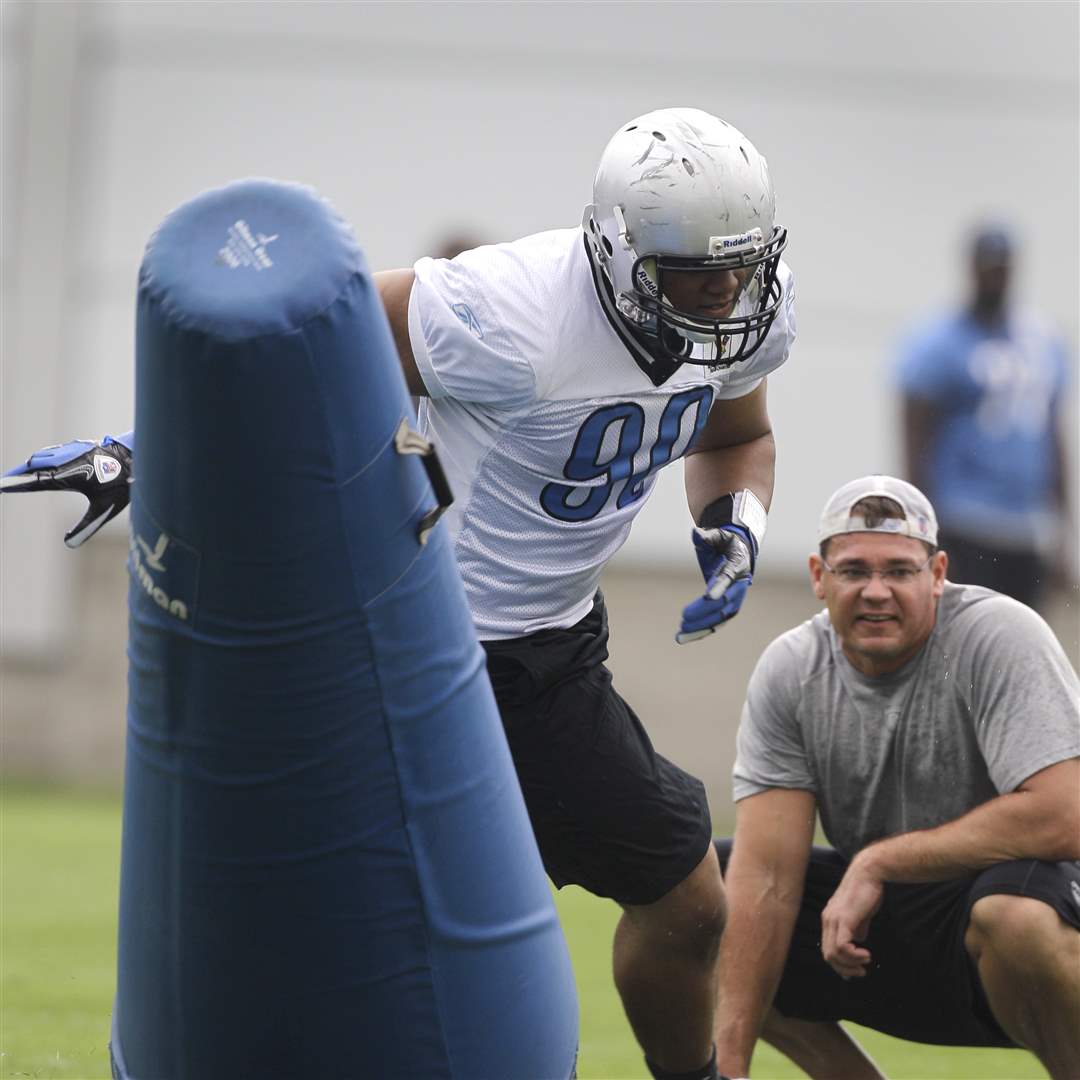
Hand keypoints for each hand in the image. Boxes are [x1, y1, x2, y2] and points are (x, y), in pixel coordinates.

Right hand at [1, 436, 132, 546]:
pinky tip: (41, 461)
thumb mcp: (105, 509)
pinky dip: (42, 457)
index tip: (0, 486)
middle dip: (17, 474)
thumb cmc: (123, 484)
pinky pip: (54, 451)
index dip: (16, 485)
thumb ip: (86, 528)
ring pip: (43, 456)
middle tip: (3, 481)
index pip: (36, 482)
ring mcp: (73, 451)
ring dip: (29, 465)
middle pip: (34, 466)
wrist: (139, 457)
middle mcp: (67, 461)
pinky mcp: (81, 446)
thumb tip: (68, 545)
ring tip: (17, 473)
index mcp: (70, 476)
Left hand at [676, 524, 754, 643]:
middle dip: (704, 612)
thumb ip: (707, 537)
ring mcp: (734, 599)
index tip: (707, 597)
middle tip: (684, 618)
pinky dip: (700, 631)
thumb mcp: (718, 535)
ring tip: (680, 635)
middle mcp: (739, 586)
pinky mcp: (727, 608)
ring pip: (720, 619)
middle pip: (723, 603)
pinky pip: (715, 623)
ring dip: (701, 628)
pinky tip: (684, 637)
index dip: (719, 587)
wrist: (738, 551)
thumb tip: (696, 534)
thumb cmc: (725, 542)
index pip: (728, 578)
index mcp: (738, 565)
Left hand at [820, 858, 883, 978]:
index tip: (855, 970)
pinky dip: (853, 956)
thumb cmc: (867, 891)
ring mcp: (834, 919)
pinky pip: (842, 946)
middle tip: (861, 971)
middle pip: (828, 955)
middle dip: (845, 969)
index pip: (828, 948)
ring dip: (850, 964)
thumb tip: (858, 941)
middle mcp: (827, 920)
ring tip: (865, 962)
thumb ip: (857, 928)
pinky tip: (865, 954)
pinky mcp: (844, 918)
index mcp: (829, 919)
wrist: (869, 873)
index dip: (840, 964)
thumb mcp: (861, 914)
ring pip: (833, 953)